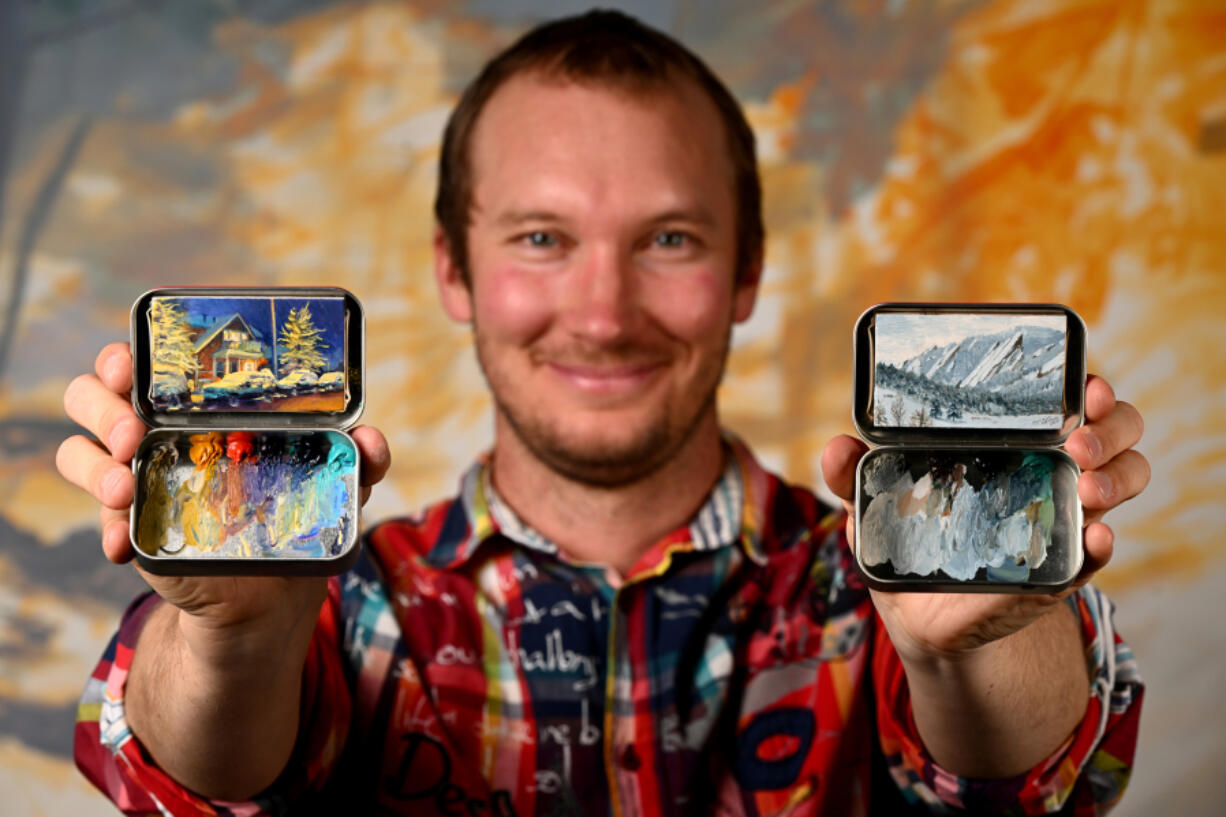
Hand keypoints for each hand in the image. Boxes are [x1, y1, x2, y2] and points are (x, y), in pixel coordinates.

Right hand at [56, 342, 391, 631]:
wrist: (272, 588)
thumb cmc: (296, 509)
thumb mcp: (333, 482)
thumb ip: (360, 459)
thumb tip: (371, 440)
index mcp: (196, 404)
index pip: (143, 361)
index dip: (126, 355)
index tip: (132, 365)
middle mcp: (155, 430)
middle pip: (93, 394)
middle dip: (103, 405)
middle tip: (134, 432)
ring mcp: (134, 476)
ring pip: (78, 449)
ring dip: (93, 464)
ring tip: (122, 486)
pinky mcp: (130, 523)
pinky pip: (98, 516)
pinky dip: (107, 527)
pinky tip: (125, 543)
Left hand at [820, 373, 1148, 660]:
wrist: (922, 616)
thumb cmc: (909, 542)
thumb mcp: (879, 504)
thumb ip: (855, 476)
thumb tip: (837, 448)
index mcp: (1012, 442)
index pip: (1067, 399)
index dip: (1088, 386)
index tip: (1085, 385)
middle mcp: (1050, 470)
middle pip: (1114, 431)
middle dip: (1110, 428)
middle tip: (1078, 442)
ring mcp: (1061, 517)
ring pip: (1124, 480)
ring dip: (1116, 479)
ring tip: (1087, 488)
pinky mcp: (1057, 569)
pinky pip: (1095, 553)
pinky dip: (1101, 545)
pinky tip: (1095, 537)